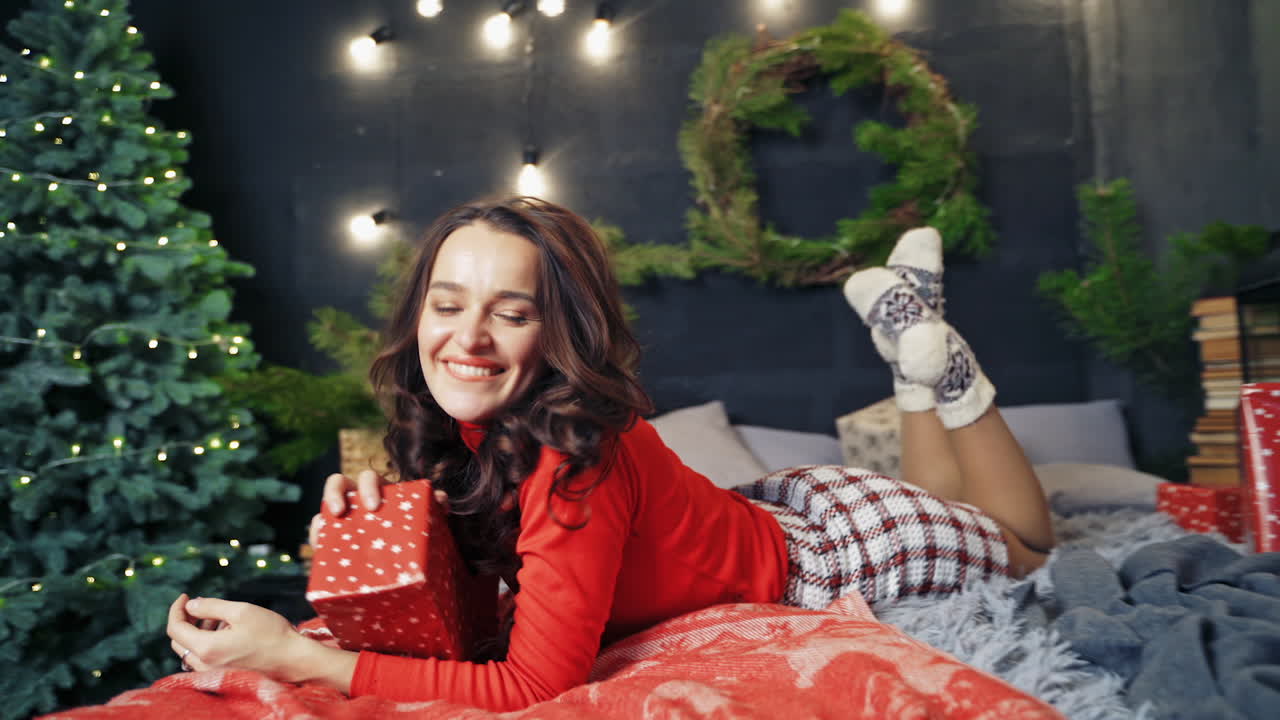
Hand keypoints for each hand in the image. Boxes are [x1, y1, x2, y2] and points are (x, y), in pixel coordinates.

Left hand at [166, 593, 305, 680]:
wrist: (292, 659)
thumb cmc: (270, 633)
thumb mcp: (241, 611)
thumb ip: (211, 606)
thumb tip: (191, 605)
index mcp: (206, 648)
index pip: (175, 628)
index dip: (177, 609)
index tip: (186, 596)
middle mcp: (204, 664)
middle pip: (179, 641)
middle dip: (186, 619)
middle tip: (201, 605)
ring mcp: (213, 672)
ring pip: (190, 650)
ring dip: (197, 630)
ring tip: (219, 616)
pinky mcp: (222, 675)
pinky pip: (203, 657)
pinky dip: (206, 641)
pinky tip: (226, 630)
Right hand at [308, 471, 447, 547]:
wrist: (402, 552)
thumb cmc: (410, 525)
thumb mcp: (421, 516)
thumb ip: (433, 505)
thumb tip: (442, 498)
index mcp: (377, 489)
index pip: (368, 477)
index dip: (368, 486)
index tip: (373, 506)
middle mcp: (355, 497)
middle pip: (337, 483)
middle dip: (335, 493)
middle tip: (342, 512)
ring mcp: (341, 516)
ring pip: (323, 508)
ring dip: (320, 518)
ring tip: (322, 533)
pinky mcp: (333, 536)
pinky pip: (319, 532)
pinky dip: (317, 537)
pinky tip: (319, 548)